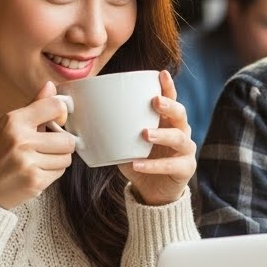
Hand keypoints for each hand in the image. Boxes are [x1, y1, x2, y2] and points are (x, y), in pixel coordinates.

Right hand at [0, 81, 74, 208]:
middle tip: (49, 146)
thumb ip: (33, 107)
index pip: (54, 106)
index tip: (57, 119)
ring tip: (40, 160)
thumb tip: (51, 86)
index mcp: (13, 122)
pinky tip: (36, 171)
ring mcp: (28, 162)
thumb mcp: (5, 126)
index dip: (61, 113)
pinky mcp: (34, 182)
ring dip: (58, 159)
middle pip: (67, 139)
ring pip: (66, 157)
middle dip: (62, 144)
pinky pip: (59, 173)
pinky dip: (52, 172)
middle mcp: (21, 140)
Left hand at [118, 69, 195, 205]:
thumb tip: (81, 119)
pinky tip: (138, 164)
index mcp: (166, 121)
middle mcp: (180, 131)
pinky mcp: (185, 169)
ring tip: (145, 134)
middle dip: (169, 105)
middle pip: (180, 114)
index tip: (161, 74)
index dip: (168, 86)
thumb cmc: (140, 161)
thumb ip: (113, 130)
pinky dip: (154, 165)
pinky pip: (171, 165)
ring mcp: (185, 150)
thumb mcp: (126, 143)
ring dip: (162, 134)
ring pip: (179, 138)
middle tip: (155, 101)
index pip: (171, 99)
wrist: (153, 192)